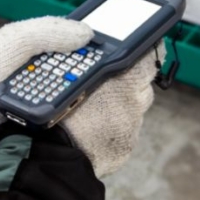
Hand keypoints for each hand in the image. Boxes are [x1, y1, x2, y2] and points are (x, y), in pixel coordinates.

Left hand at [0, 17, 93, 146]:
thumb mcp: (17, 40)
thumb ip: (49, 33)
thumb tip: (86, 33)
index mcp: (32, 40)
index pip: (67, 33)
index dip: (85, 36)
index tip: (104, 43)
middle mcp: (37, 61)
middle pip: (72, 59)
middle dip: (86, 62)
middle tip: (103, 66)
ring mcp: (37, 84)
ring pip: (69, 81)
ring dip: (80, 83)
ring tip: (96, 84)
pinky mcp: (37, 107)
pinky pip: (61, 102)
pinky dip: (71, 101)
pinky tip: (80, 101)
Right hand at [62, 42, 165, 177]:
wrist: (49, 153)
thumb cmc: (54, 107)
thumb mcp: (71, 71)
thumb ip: (94, 61)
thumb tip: (96, 45)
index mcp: (122, 76)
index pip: (150, 56)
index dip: (149, 52)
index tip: (148, 49)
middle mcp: (132, 100)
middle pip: (143, 84)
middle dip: (131, 83)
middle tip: (111, 83)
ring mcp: (131, 125)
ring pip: (134, 109)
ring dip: (122, 107)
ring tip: (95, 109)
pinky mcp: (126, 146)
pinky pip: (126, 132)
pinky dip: (114, 128)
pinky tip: (93, 129)